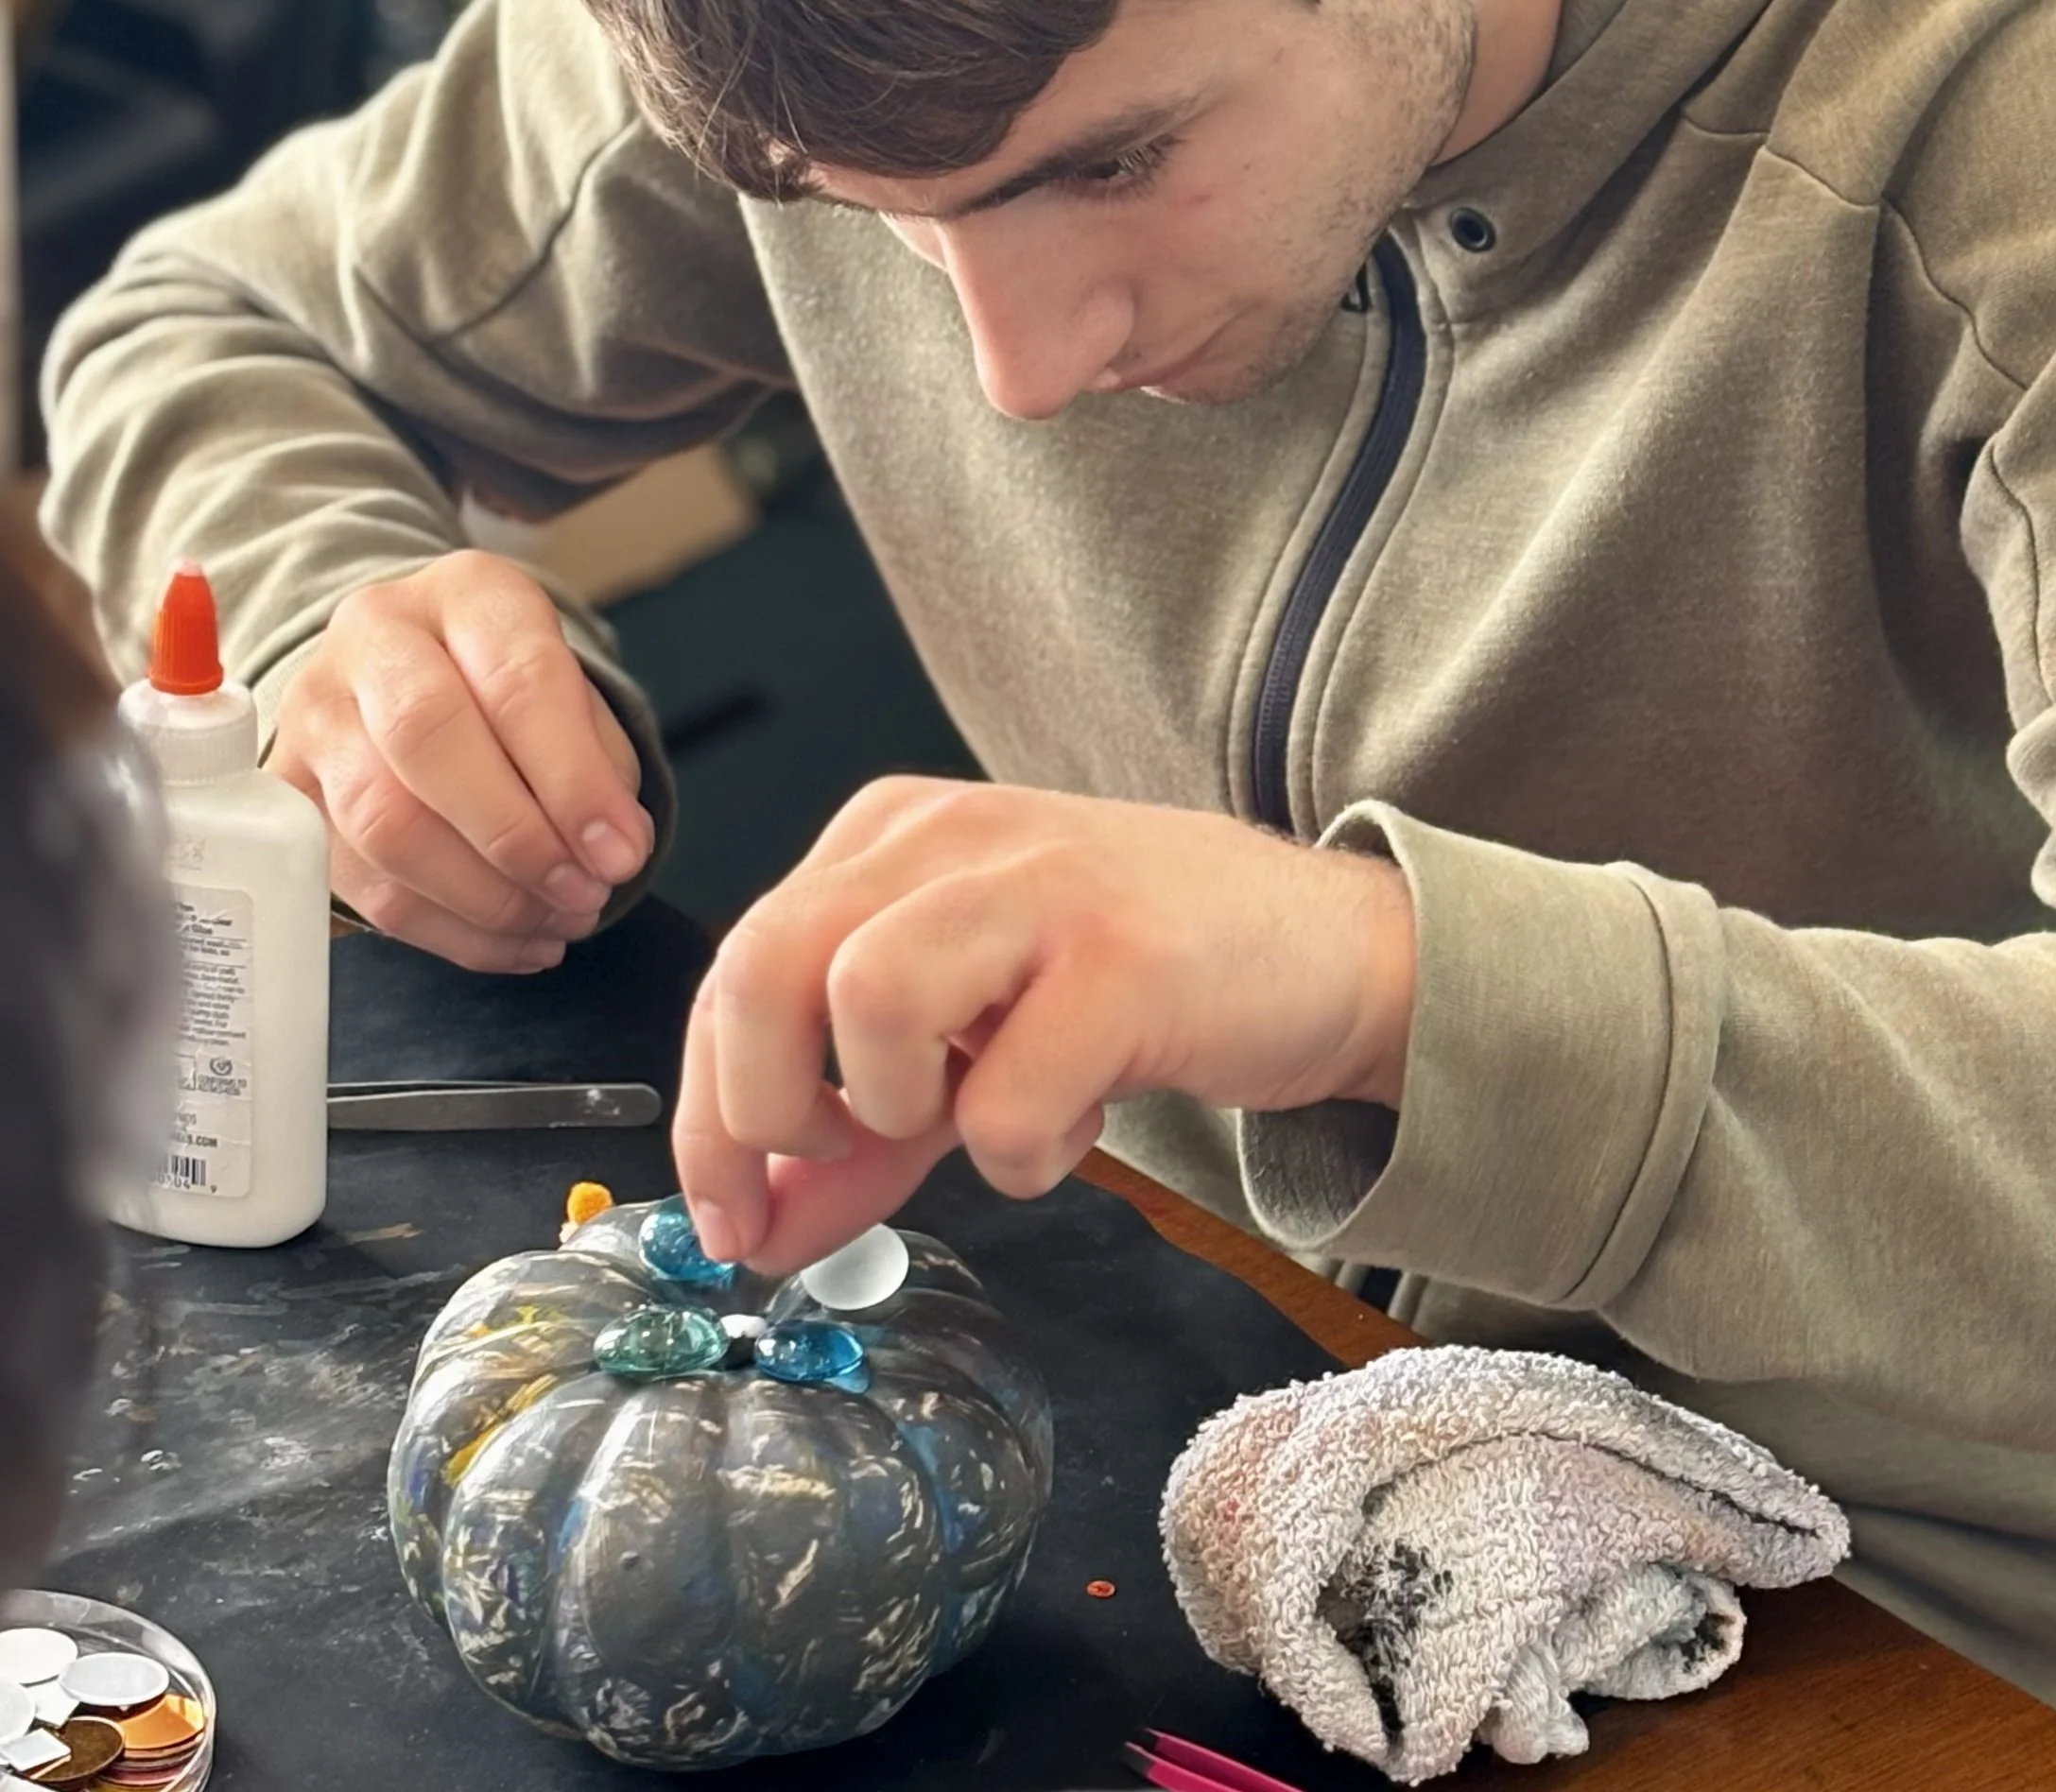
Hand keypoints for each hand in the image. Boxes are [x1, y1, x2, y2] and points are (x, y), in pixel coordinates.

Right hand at [270, 551, 654, 973]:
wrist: (409, 671)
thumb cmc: (507, 688)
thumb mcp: (570, 694)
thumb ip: (598, 768)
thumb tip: (611, 854)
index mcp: (466, 593)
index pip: (516, 678)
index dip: (573, 779)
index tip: (621, 852)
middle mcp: (374, 638)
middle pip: (427, 739)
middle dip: (517, 837)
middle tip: (582, 894)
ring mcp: (314, 714)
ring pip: (384, 822)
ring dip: (484, 897)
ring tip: (555, 922)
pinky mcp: (288, 795)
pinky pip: (362, 883)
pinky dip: (449, 931)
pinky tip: (512, 940)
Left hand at [673, 775, 1414, 1274]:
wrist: (1332, 949)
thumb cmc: (1139, 982)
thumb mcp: (971, 1045)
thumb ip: (859, 1131)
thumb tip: (758, 1231)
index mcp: (891, 839)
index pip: (733, 969)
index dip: (707, 1116)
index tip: (728, 1218)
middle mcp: (949, 840)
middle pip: (761, 965)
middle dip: (761, 1107)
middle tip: (833, 1162)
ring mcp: (1039, 889)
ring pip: (865, 1003)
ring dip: (897, 1108)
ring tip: (971, 1115)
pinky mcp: (1124, 961)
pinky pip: (1005, 1097)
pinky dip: (1022, 1152)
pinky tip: (1075, 1123)